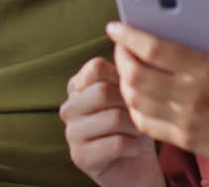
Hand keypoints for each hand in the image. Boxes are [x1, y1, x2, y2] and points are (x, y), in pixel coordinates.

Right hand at [60, 58, 164, 186]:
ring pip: (112, 118)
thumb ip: (125, 71)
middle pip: (102, 91)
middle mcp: (69, 107)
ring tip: (138, 133)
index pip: (96, 67)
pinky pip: (116, 143)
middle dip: (130, 105)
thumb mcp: (131, 93)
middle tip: (139, 115)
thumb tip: (129, 43)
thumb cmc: (135, 123)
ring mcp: (70, 132)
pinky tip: (134, 149)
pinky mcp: (79, 156)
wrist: (137, 165)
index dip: (122, 77)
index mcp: (78, 86)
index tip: (134, 90)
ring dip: (135, 128)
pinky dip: (134, 147)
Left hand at [107, 12, 208, 162]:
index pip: (156, 50)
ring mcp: (186, 121)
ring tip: (126, 66)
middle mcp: (193, 96)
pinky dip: (133, 108)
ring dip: (124, 82)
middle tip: (120, 45)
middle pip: (137, 76)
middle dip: (121, 57)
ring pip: (136, 100)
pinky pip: (145, 124)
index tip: (117, 26)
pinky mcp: (183, 139)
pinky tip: (137, 94)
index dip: (130, 36)